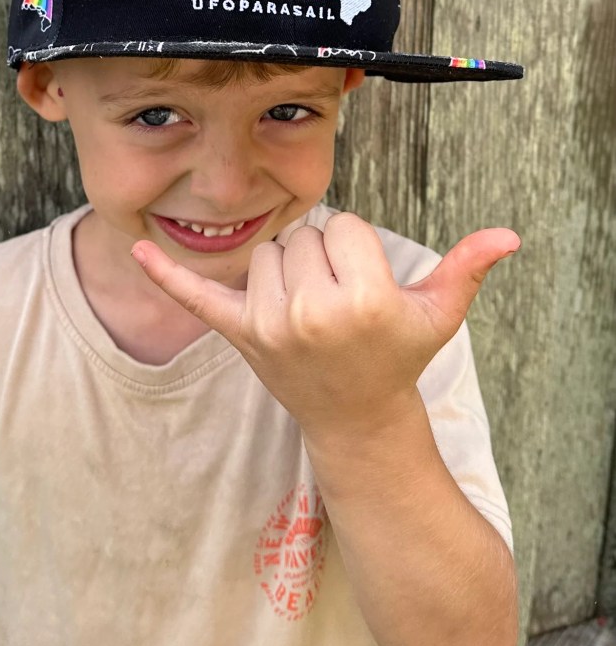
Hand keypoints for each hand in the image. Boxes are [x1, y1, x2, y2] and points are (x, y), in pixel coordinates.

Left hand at [131, 213, 518, 437]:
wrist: (355, 419)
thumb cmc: (397, 358)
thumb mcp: (437, 315)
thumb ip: (467, 269)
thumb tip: (510, 234)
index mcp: (364, 299)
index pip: (346, 226)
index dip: (358, 250)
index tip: (365, 288)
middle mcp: (312, 311)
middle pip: (304, 234)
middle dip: (323, 258)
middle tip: (337, 303)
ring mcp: (270, 326)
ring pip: (267, 251)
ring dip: (286, 269)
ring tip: (309, 309)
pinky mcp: (239, 336)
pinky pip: (197, 298)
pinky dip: (166, 276)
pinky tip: (137, 251)